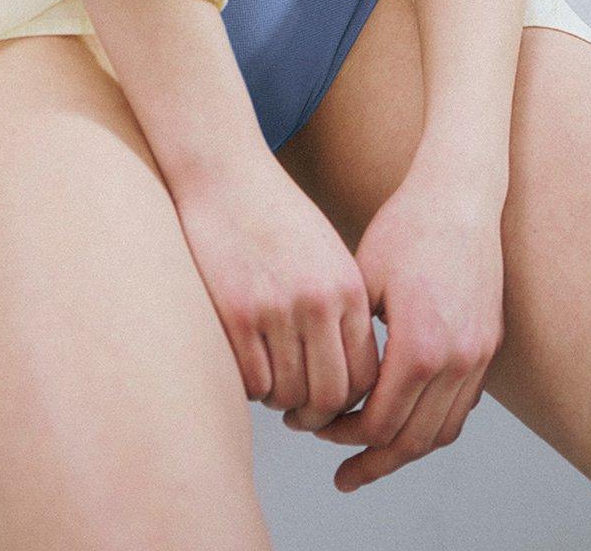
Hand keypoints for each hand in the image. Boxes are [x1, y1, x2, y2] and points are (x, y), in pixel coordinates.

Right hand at [173, 151, 381, 426]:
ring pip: (289, 394)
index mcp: (347, 288)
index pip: (365, 375)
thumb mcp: (325, 255)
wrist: (224, 173)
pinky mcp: (236, 313)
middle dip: (315, 416)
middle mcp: (318, 301)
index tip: (328, 401)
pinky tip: (247, 369)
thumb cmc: (274, 215)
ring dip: (279, 401)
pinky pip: (252, 380)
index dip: (349, 401)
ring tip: (271, 387)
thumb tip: (347, 377)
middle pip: (331, 395)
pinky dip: (251, 387)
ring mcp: (277, 309)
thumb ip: (340, 308)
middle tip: (298, 414)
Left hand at [285, 165, 504, 491]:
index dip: (343, 435)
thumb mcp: (362, 282)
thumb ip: (350, 343)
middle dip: (372, 460)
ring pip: (442, 432)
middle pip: (412, 441)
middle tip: (341, 474)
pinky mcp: (488, 345)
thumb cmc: (404, 228)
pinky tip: (406, 423)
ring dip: (404, 450)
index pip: (380, 423)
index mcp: (420, 347)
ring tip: (372, 459)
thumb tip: (322, 388)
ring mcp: (478, 355)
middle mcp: (456, 360)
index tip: (314, 429)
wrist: (459, 196)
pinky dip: (433, 425)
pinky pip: (461, 408)